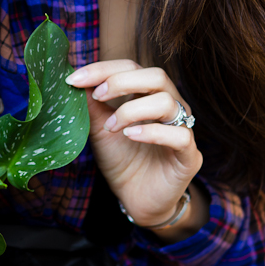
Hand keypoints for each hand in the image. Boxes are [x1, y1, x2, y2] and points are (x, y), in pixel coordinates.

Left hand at [66, 60, 203, 231]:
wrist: (134, 199)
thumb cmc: (121, 159)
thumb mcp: (100, 128)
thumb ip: (92, 104)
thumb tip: (75, 78)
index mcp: (149, 94)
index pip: (131, 67)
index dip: (103, 69)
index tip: (74, 79)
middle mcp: (171, 105)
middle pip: (156, 76)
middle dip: (121, 82)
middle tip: (96, 96)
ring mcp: (183, 128)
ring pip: (167, 102)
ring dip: (132, 111)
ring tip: (111, 127)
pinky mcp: (189, 155)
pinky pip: (180, 135)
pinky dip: (152, 133)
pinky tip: (130, 136)